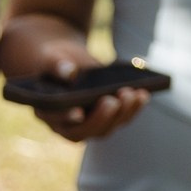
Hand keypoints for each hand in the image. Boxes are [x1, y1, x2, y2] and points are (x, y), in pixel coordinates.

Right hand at [26, 43, 149, 142]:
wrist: (69, 62)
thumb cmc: (56, 62)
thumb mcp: (52, 59)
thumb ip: (57, 66)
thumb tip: (70, 73)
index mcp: (48, 113)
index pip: (57, 121)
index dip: (67, 118)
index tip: (78, 112)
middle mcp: (67, 125)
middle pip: (85, 131)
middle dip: (101, 117)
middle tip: (113, 100)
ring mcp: (88, 123)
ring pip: (106, 128)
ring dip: (122, 113)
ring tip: (134, 94)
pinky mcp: (107, 117)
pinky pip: (121, 118)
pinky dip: (133, 108)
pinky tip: (143, 94)